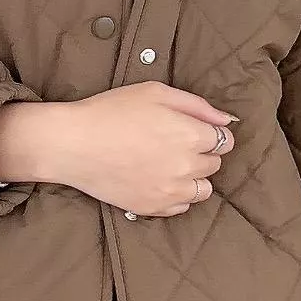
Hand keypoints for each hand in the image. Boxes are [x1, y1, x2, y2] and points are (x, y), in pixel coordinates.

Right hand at [0, 85, 235, 216]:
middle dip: (202, 153)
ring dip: (193, 177)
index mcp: (191, 135)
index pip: (225, 140)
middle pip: (215, 164)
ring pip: (203, 189)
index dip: (210, 133)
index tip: (193, 130)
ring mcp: (171, 191)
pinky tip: (158, 180)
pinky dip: (176, 195)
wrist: (72, 144)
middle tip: (174, 143)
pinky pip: (182, 206)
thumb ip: (197, 105)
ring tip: (168, 164)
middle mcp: (187, 166)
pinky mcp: (154, 208)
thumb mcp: (156, 92)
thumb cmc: (111, 111)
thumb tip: (227, 120)